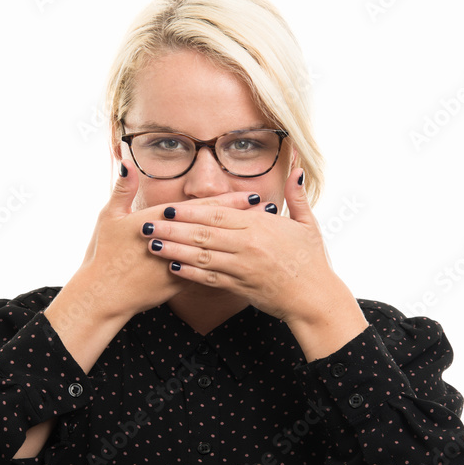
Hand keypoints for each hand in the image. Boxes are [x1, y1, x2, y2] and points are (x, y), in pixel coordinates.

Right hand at [70, 161, 268, 321]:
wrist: (103, 295)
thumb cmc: (104, 255)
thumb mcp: (108, 217)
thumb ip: (122, 189)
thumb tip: (126, 162)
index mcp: (158, 221)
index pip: (200, 209)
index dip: (228, 202)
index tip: (250, 196)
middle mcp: (174, 242)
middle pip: (214, 228)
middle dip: (242, 220)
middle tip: (267, 211)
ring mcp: (178, 264)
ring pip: (215, 251)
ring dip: (240, 243)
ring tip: (265, 236)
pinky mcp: (178, 284)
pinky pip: (206, 275)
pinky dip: (226, 268)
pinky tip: (246, 264)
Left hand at [138, 167, 336, 324]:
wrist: (315, 298)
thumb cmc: (312, 261)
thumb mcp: (308, 223)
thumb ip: (297, 195)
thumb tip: (298, 166)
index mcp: (260, 225)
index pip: (218, 213)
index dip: (190, 210)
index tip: (168, 207)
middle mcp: (248, 244)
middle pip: (203, 233)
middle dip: (172, 228)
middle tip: (147, 223)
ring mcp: (243, 267)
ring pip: (202, 256)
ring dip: (174, 250)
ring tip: (152, 244)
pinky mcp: (241, 287)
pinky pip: (210, 279)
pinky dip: (190, 273)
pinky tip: (172, 268)